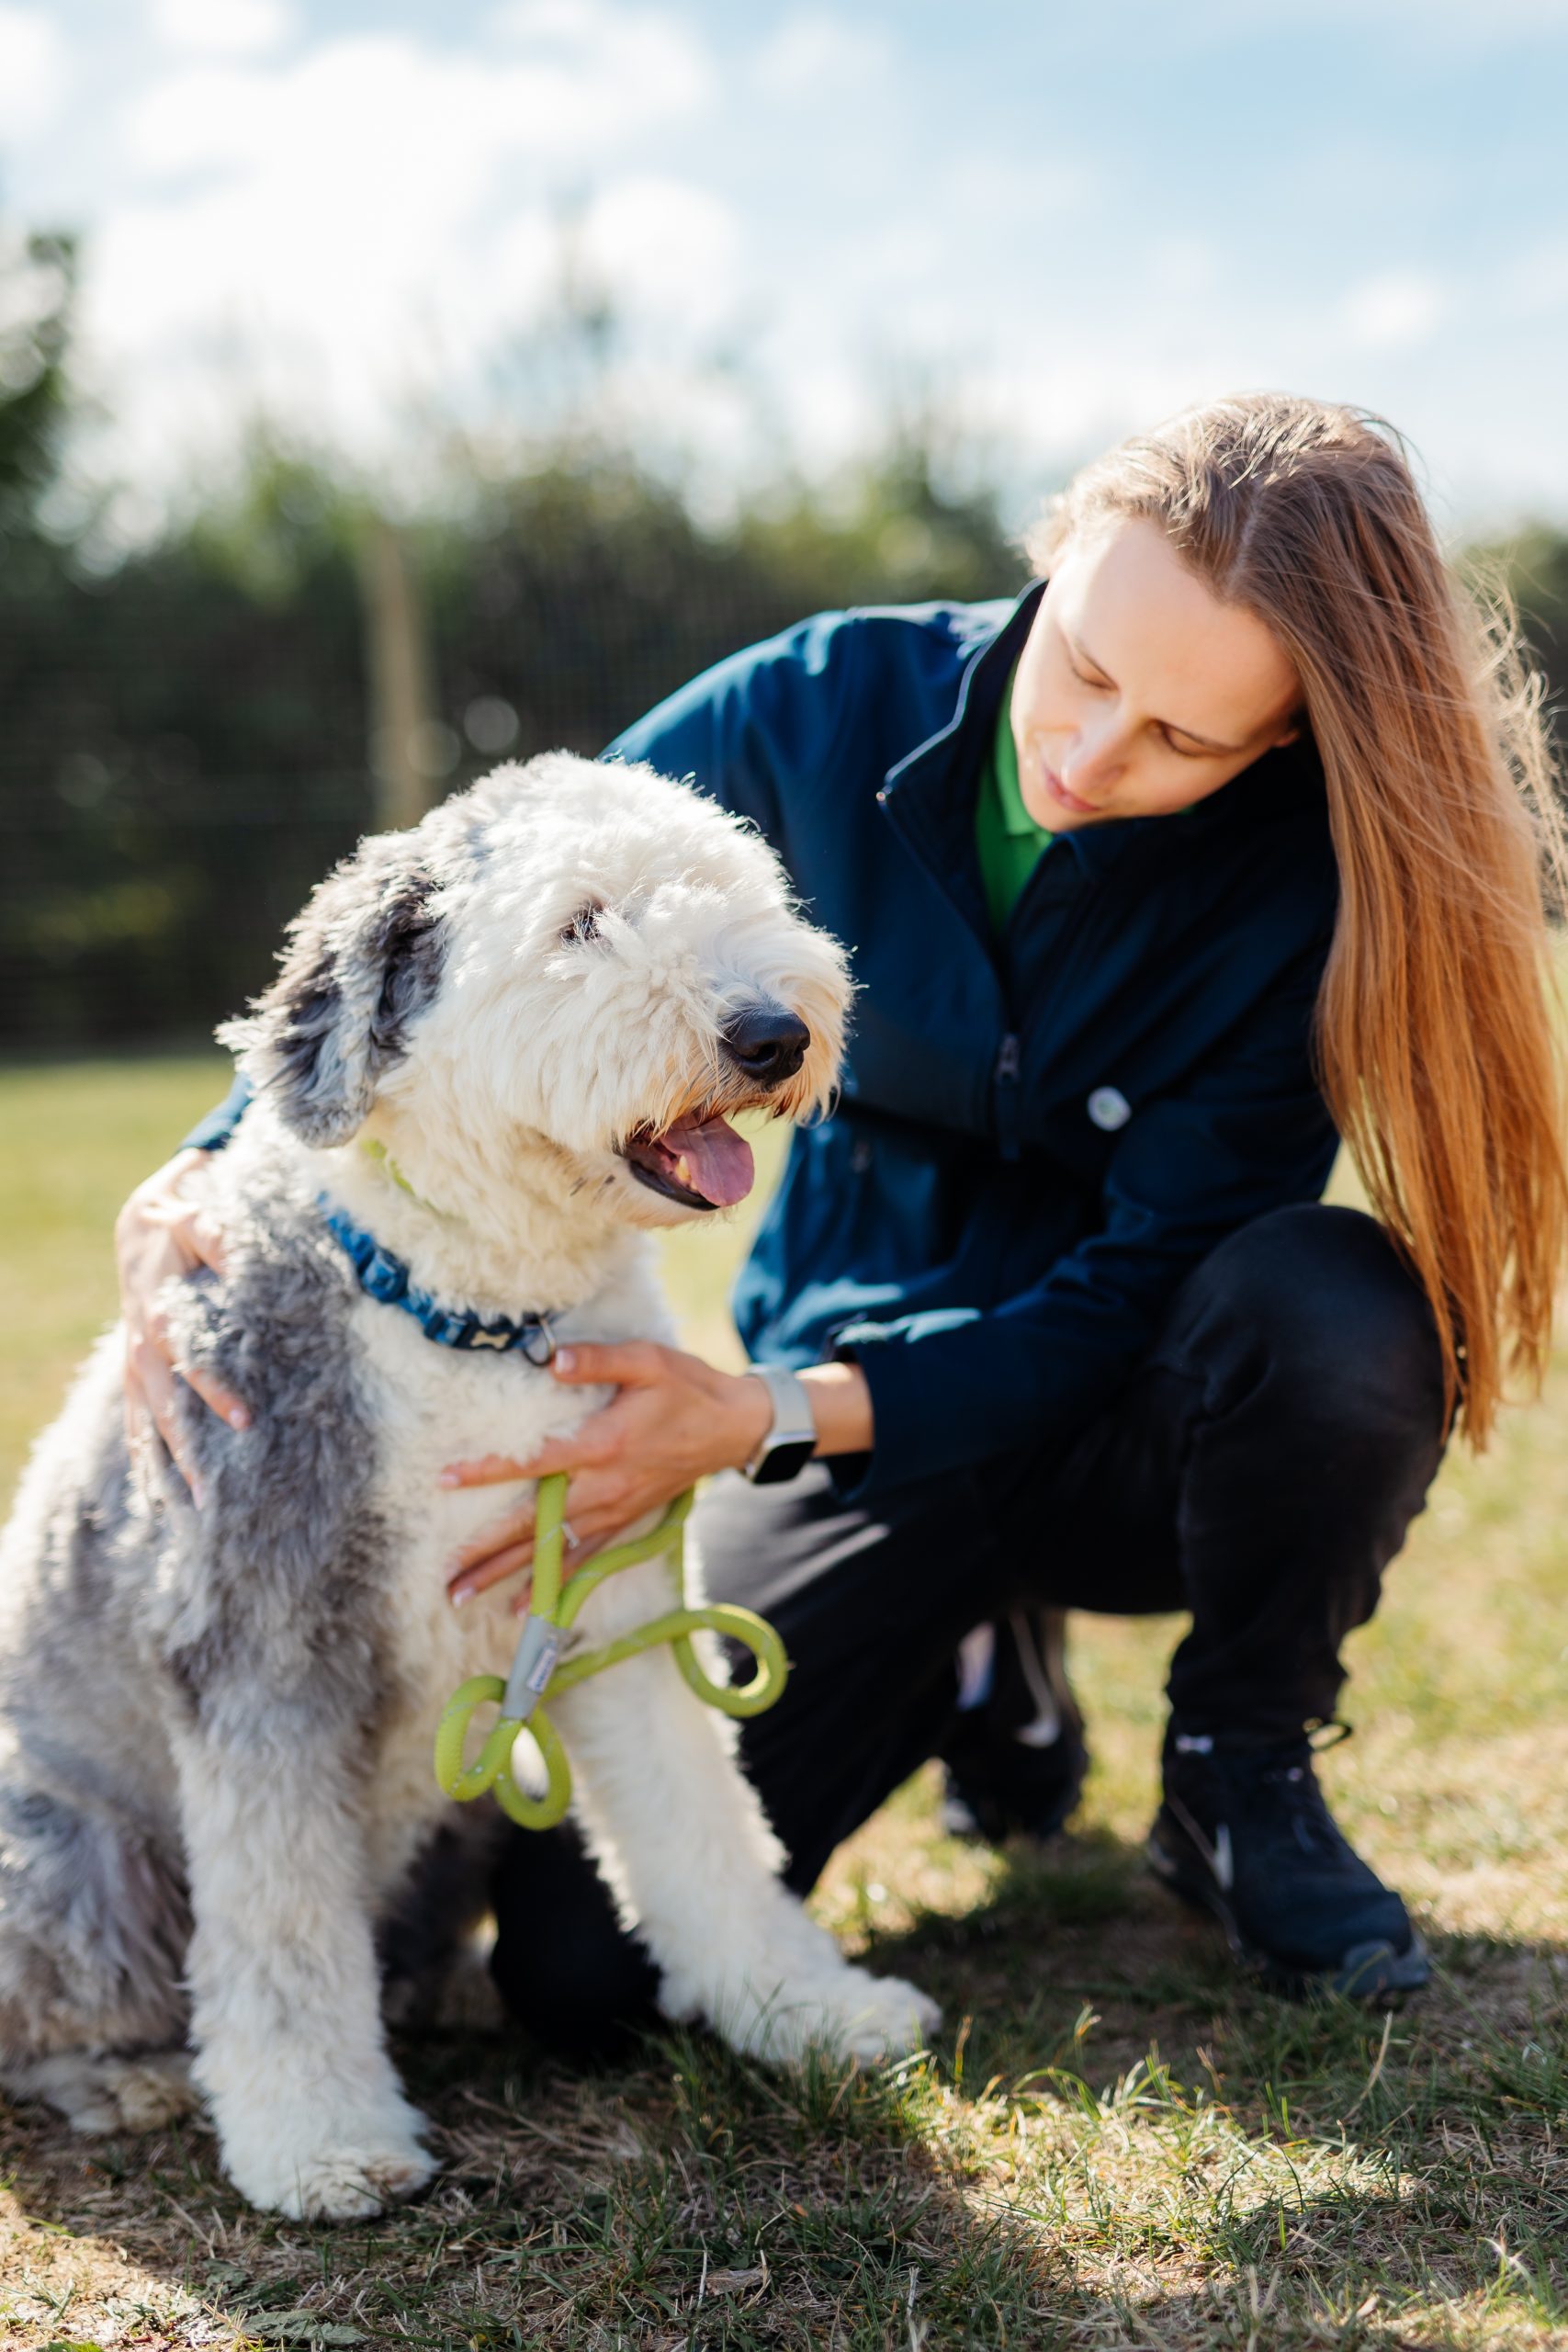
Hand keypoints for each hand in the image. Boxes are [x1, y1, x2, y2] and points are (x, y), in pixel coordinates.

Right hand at [116, 1148, 248, 1499]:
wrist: (139, 1226)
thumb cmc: (179, 1227)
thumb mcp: (199, 1222)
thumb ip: (225, 1242)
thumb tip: (253, 1265)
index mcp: (159, 1317)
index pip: (189, 1363)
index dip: (215, 1392)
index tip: (245, 1422)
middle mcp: (141, 1349)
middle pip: (162, 1410)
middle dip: (186, 1452)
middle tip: (213, 1494)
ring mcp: (134, 1364)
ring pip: (145, 1424)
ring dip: (165, 1465)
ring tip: (192, 1508)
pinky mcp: (134, 1372)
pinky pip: (135, 1421)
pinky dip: (144, 1456)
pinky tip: (158, 1495)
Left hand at [440, 1342, 774, 1608]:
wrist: (733, 1427)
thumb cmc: (687, 1388)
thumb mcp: (647, 1360)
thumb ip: (597, 1360)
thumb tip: (549, 1360)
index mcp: (603, 1445)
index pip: (534, 1462)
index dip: (488, 1471)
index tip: (445, 1479)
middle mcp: (604, 1487)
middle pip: (535, 1525)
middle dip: (486, 1552)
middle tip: (445, 1577)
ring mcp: (614, 1510)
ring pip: (552, 1551)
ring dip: (506, 1576)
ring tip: (463, 1597)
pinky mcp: (624, 1521)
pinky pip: (583, 1561)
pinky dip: (553, 1585)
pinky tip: (523, 1609)